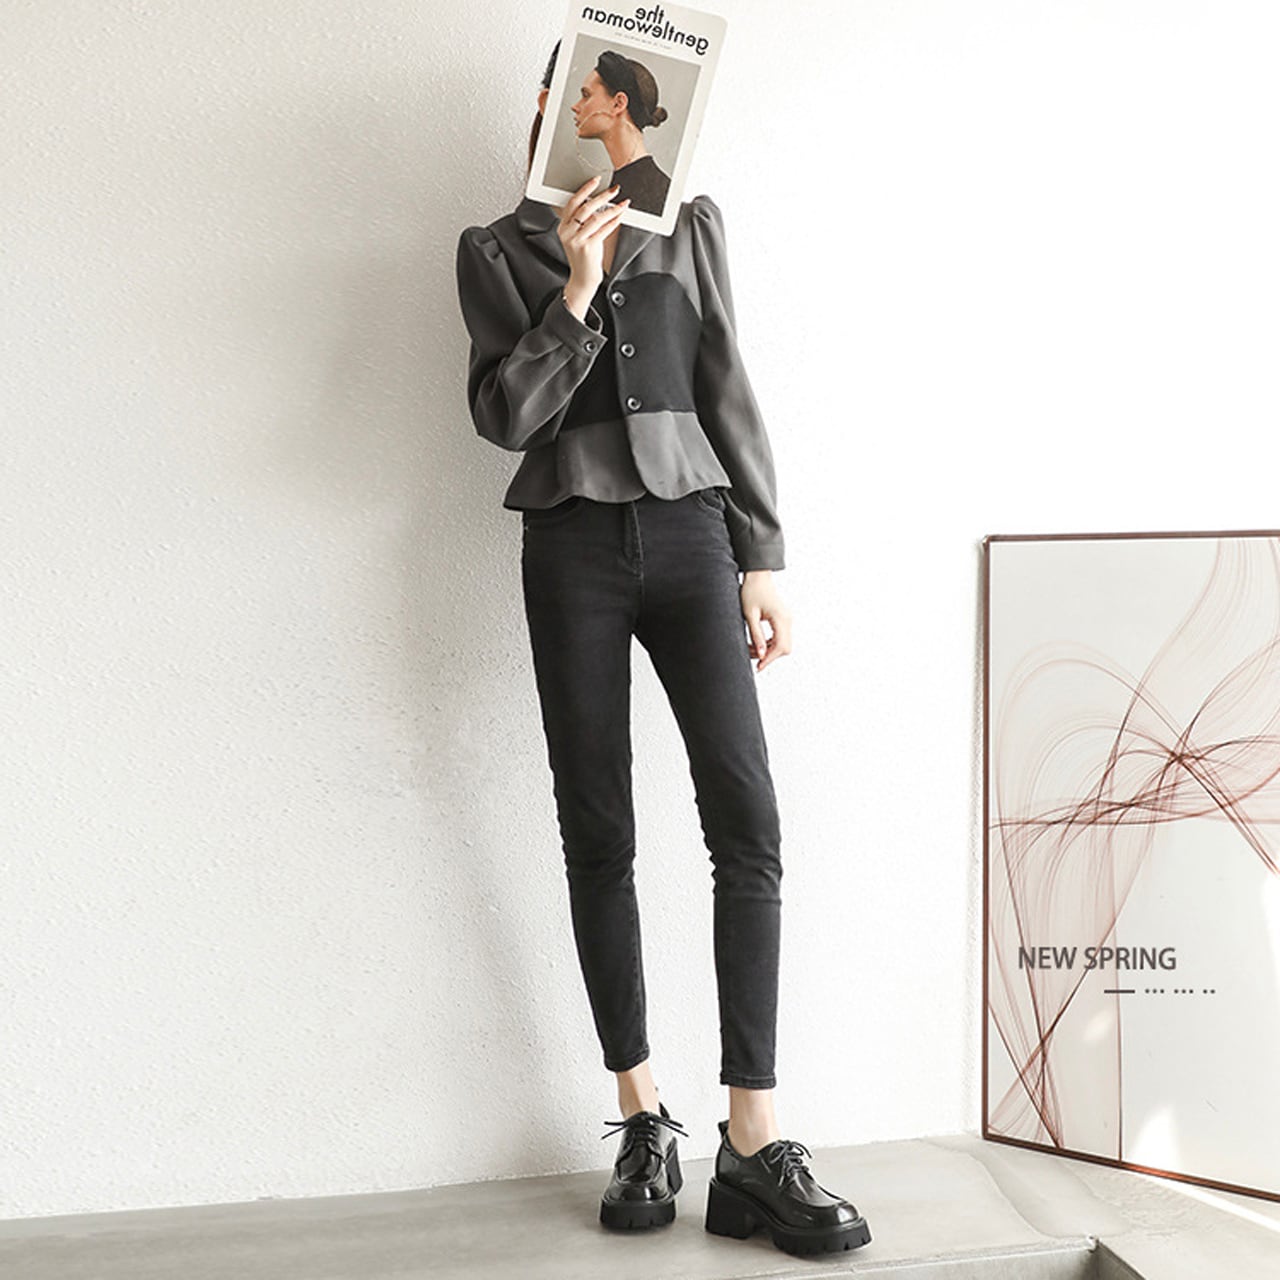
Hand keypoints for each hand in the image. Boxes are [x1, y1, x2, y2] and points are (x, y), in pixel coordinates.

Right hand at [557, 176, 629, 309]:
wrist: (582, 278)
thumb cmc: (583, 257)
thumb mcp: (579, 236)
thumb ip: (584, 221)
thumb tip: (600, 202)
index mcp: (563, 227)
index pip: (572, 202)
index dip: (585, 189)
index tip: (596, 180)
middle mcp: (567, 232)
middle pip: (585, 207)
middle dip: (602, 196)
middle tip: (614, 189)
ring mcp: (577, 240)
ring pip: (596, 218)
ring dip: (612, 209)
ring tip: (622, 204)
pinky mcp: (587, 248)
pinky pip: (603, 230)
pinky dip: (613, 221)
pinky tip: (620, 216)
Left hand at [740, 571, 791, 672]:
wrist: (758, 576)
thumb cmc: (751, 591)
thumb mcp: (750, 615)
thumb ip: (756, 635)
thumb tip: (761, 654)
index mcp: (781, 618)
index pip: (780, 646)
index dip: (770, 659)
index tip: (759, 666)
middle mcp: (788, 620)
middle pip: (785, 648)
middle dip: (769, 655)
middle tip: (752, 656)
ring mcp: (787, 619)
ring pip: (783, 644)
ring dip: (768, 650)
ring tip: (751, 649)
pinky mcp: (784, 619)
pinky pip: (780, 637)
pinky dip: (770, 644)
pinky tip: (757, 643)